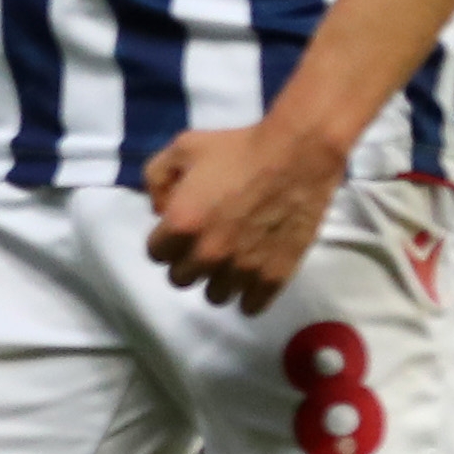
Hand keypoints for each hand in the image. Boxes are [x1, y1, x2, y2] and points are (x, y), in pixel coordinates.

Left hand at [143, 116, 348, 311]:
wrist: (297, 154)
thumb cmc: (237, 147)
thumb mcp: (181, 148)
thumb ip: (157, 179)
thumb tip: (159, 211)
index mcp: (181, 224)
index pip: (155, 254)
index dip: (165, 240)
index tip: (180, 230)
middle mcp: (208, 253)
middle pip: (181, 278)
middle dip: (187, 261)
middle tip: (205, 243)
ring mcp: (242, 268)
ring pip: (214, 295)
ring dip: (217, 279)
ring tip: (230, 260)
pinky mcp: (275, 276)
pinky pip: (250, 306)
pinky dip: (248, 296)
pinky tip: (251, 279)